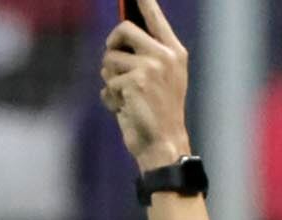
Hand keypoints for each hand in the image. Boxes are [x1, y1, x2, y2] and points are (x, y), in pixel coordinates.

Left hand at [99, 0, 194, 171]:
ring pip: (109, 60)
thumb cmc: (160, 113)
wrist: (163, 144)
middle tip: (111, 59)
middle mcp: (164, 55)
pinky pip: (107, 83)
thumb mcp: (163, 80)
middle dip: (111, 45)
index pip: (155, 18)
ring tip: (125, 96)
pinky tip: (124, 109)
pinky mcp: (133, 83)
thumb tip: (118, 39)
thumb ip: (149, 56)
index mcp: (174, 52)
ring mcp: (149, 68)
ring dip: (110, 79)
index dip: (142, 2)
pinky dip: (110, 99)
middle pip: (123, 30)